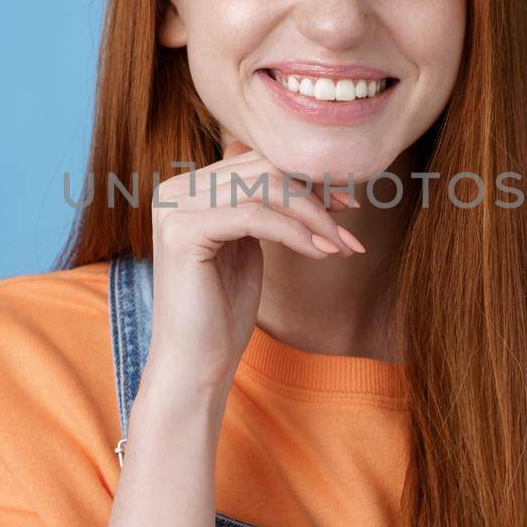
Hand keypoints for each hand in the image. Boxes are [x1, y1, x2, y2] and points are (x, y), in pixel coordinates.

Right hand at [144, 141, 364, 395]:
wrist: (195, 364)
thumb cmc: (223, 309)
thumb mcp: (248, 244)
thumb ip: (262, 205)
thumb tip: (302, 168)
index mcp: (188, 187)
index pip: (258, 163)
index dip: (307, 178)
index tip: (347, 201)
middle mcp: (174, 189)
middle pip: (262, 168)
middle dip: (315, 193)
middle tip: (352, 220)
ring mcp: (174, 208)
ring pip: (263, 187)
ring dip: (313, 215)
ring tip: (342, 245)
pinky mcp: (182, 232)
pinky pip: (254, 217)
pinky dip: (295, 233)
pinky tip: (321, 253)